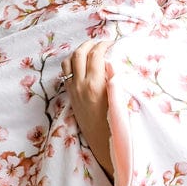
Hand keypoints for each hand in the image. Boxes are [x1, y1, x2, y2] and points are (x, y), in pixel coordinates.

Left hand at [62, 40, 113, 177]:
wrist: (103, 142)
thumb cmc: (116, 123)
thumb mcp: (120, 99)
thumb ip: (114, 78)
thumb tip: (110, 62)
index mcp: (95, 85)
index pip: (96, 55)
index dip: (103, 45)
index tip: (111, 42)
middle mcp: (81, 85)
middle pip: (79, 54)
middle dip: (90, 44)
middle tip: (100, 43)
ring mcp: (73, 90)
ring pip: (69, 62)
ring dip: (78, 52)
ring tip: (90, 50)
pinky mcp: (70, 96)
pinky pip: (66, 73)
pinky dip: (72, 64)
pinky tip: (81, 65)